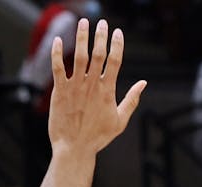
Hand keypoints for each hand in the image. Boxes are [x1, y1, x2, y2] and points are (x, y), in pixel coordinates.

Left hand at [48, 19, 145, 156]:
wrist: (74, 148)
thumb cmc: (97, 137)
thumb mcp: (120, 121)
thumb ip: (132, 100)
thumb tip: (144, 83)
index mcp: (107, 91)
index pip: (115, 61)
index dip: (117, 44)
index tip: (117, 32)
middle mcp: (92, 85)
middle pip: (98, 54)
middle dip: (100, 36)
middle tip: (102, 22)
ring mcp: (75, 87)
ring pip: (79, 56)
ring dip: (82, 37)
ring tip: (83, 22)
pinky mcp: (60, 91)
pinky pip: (58, 67)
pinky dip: (57, 53)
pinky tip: (59, 39)